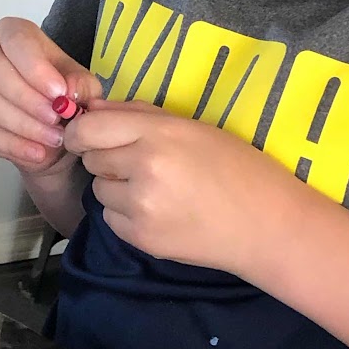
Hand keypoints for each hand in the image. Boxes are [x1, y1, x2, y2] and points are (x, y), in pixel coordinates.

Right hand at [0, 18, 102, 175]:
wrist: (43, 123)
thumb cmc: (57, 93)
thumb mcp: (80, 86)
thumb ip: (80, 85)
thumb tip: (69, 90)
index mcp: (11, 31)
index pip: (16, 41)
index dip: (36, 68)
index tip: (58, 93)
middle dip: (26, 99)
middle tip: (55, 121)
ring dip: (18, 125)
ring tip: (50, 140)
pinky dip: (7, 144)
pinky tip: (33, 152)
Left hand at [63, 99, 297, 273]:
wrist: (266, 225)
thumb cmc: (237, 168)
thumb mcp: (192, 127)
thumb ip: (139, 115)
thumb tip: (92, 110)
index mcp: (159, 134)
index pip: (89, 129)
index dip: (82, 132)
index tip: (89, 137)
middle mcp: (144, 168)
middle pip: (92, 159)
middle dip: (108, 159)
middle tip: (141, 165)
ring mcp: (141, 207)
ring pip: (99, 190)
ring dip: (117, 188)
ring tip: (156, 190)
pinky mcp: (142, 239)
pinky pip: (111, 219)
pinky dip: (127, 215)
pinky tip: (160, 212)